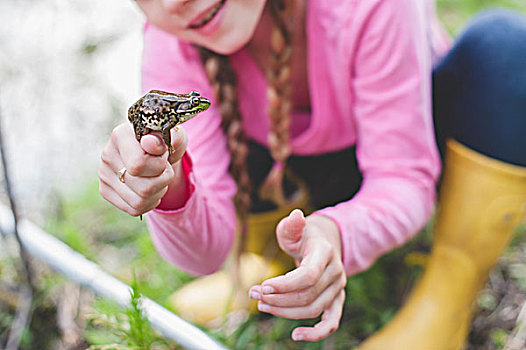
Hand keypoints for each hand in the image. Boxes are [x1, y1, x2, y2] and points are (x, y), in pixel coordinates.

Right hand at [98, 122, 187, 215]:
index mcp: (121, 135)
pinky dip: (149, 202)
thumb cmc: (166, 143)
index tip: (162, 154)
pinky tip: (150, 187)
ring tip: (157, 177)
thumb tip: (149, 142)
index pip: (139, 164)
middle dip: (163, 180)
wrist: (157, 153)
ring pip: (139, 201)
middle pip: (143, 187)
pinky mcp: (105, 191)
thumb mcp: (175, 136)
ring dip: (158, 192)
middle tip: (163, 168)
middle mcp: (107, 155)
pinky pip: (134, 209)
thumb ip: (169, 136)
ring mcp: (104, 174)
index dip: (160, 164)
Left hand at [249, 209, 346, 341]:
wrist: (325, 241)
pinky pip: (331, 322)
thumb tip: (295, 217)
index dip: (284, 286)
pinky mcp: (336, 300)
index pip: (307, 276)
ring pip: (313, 309)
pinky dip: (317, 333)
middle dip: (277, 298)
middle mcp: (336, 273)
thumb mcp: (294, 228)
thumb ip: (292, 225)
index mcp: (325, 253)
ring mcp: (338, 288)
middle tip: (254, 294)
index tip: (262, 287)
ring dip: (285, 311)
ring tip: (262, 305)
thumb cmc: (304, 235)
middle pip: (307, 295)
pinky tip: (296, 335)